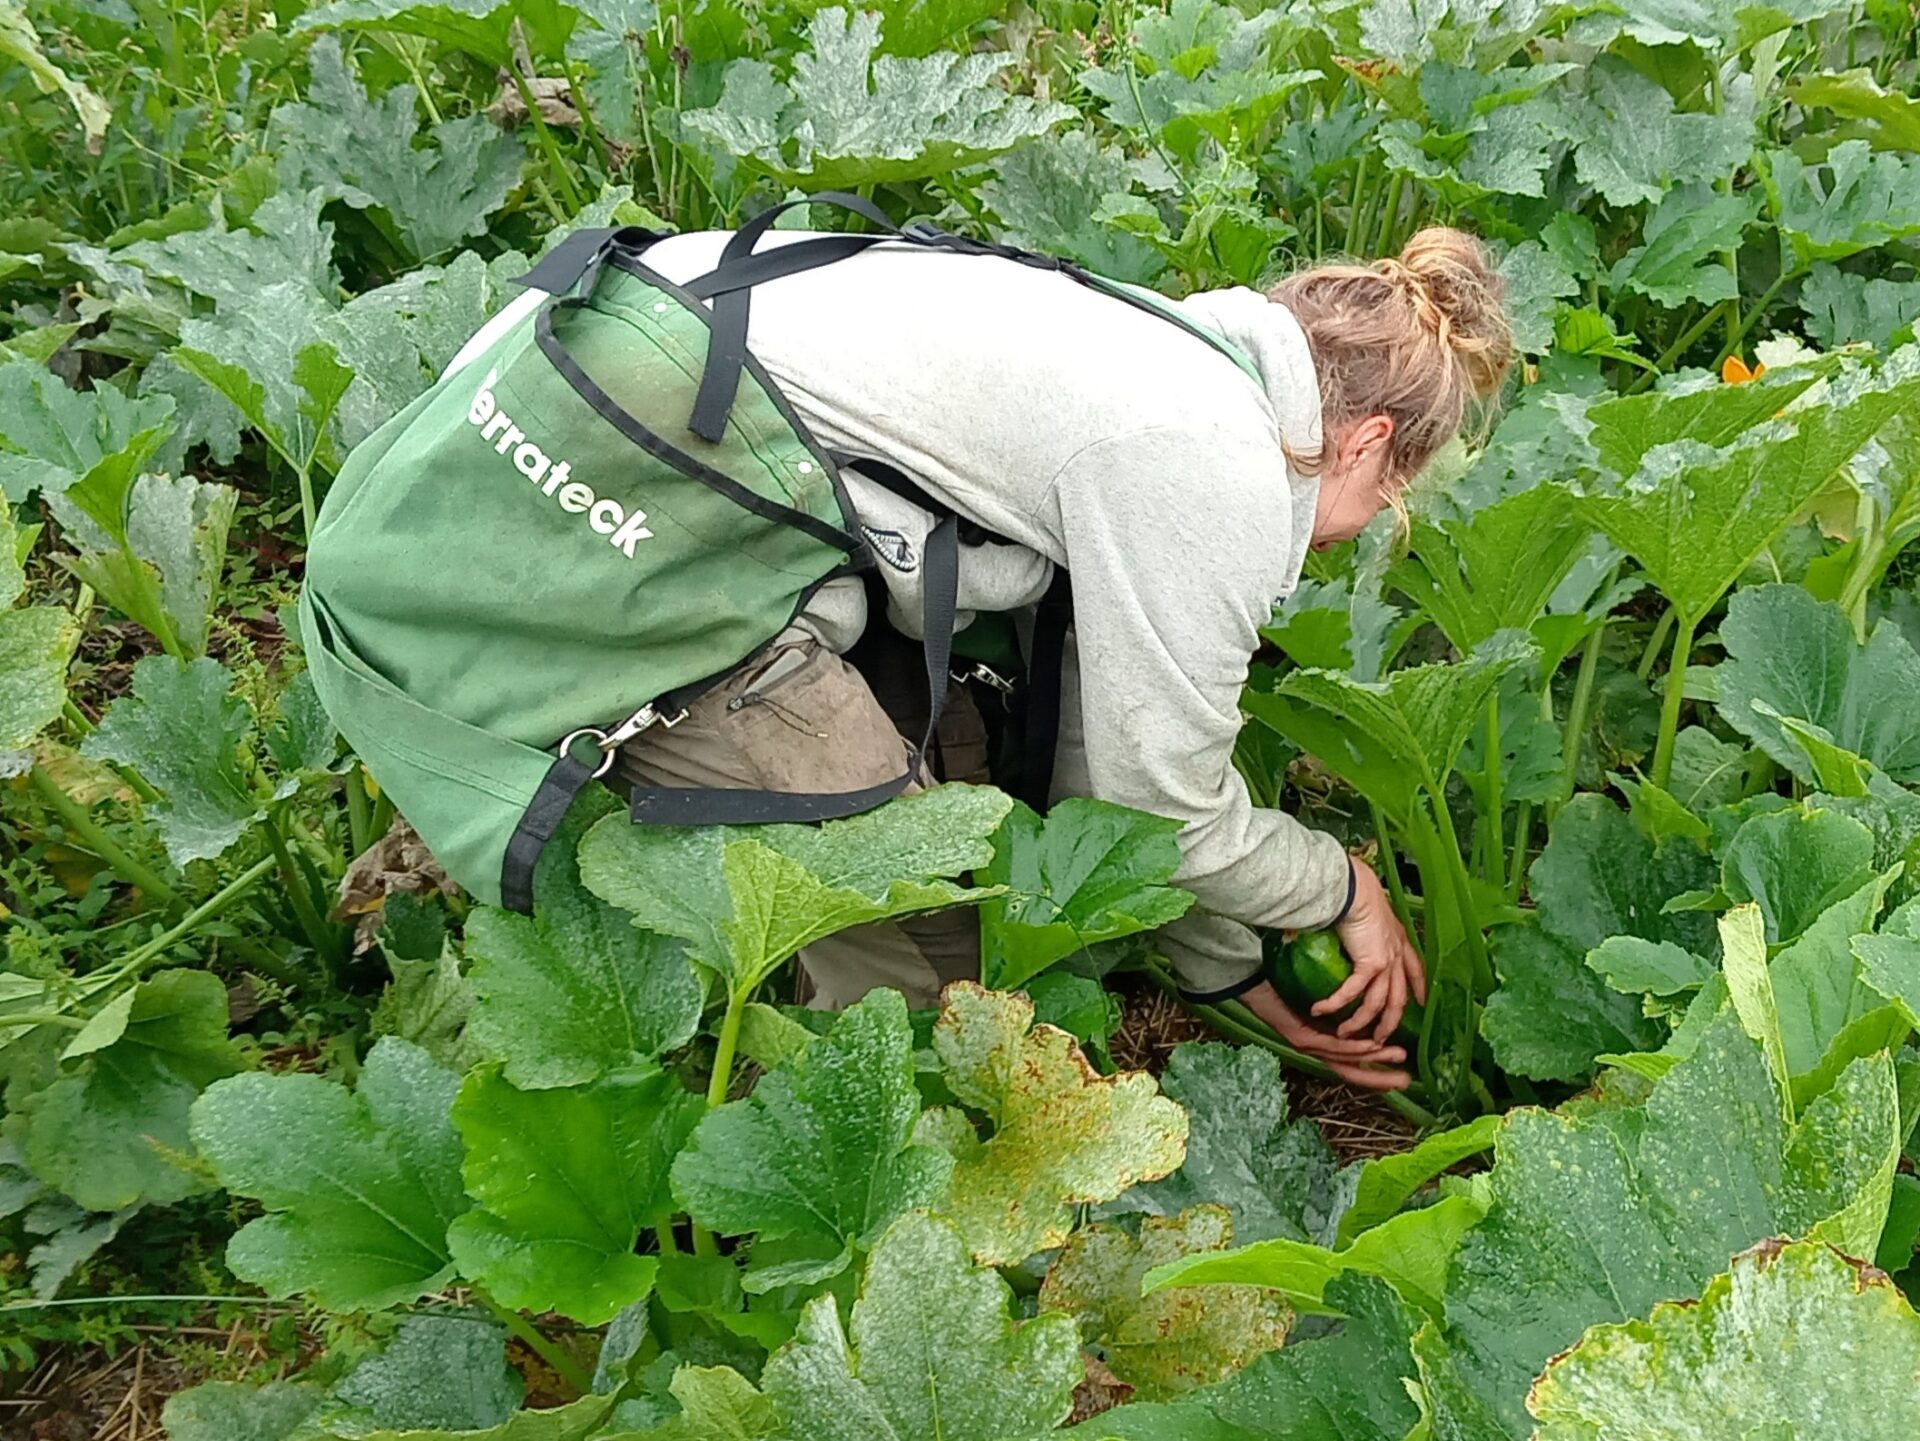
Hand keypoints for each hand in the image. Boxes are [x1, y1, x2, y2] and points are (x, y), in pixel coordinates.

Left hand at [1239, 980, 1412, 1090]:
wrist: (1252, 981)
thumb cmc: (1284, 987)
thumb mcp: (1319, 999)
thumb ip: (1338, 1008)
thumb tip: (1368, 998)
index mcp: (1321, 1043)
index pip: (1353, 1064)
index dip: (1377, 1072)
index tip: (1403, 1072)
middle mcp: (1315, 1049)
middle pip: (1351, 1071)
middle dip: (1379, 1078)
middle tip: (1406, 1080)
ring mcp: (1307, 1046)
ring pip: (1344, 1059)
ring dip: (1373, 1059)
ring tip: (1398, 1055)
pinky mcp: (1299, 1037)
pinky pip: (1330, 1045)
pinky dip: (1352, 1047)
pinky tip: (1370, 1045)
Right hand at [1317, 857, 1428, 1043]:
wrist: (1354, 888)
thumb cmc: (1354, 893)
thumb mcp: (1363, 913)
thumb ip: (1356, 928)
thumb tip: (1342, 931)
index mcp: (1399, 941)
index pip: (1416, 970)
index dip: (1419, 989)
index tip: (1420, 1003)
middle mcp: (1396, 954)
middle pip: (1399, 998)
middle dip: (1390, 1022)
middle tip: (1379, 1039)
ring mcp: (1387, 961)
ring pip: (1378, 1004)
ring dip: (1360, 1021)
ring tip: (1344, 1034)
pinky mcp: (1371, 964)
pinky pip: (1354, 993)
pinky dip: (1336, 1003)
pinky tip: (1321, 1009)